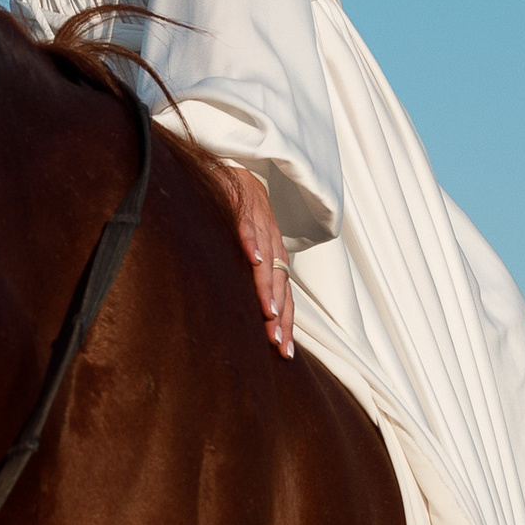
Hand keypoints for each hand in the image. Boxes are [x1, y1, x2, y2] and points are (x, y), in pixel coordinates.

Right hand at [229, 169, 295, 358]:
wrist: (239, 172)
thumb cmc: (244, 215)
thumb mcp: (252, 247)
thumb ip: (252, 276)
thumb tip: (251, 311)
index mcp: (275, 257)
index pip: (284, 296)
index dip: (285, 324)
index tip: (283, 352)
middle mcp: (273, 245)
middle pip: (280, 285)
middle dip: (280, 316)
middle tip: (277, 342)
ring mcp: (260, 225)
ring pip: (268, 261)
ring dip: (268, 286)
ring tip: (268, 312)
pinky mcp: (244, 206)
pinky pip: (249, 226)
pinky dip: (251, 241)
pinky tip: (252, 258)